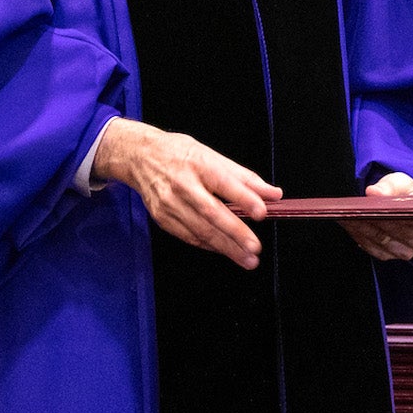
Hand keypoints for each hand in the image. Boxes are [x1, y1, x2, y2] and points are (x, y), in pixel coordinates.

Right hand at [91, 119, 281, 268]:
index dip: (244, 198)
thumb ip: (244, 177)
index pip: (224, 183)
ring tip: (247, 259)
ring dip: (225, 247)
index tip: (262, 213)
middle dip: (235, 233)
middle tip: (255, 248)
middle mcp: (182, 184)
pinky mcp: (161, 217)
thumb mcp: (211, 155)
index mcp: (198, 164)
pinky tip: (224, 251)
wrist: (138, 156)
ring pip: (200, 229)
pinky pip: (188, 236)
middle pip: (211, 212)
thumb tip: (274, 194)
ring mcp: (169, 203)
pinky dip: (208, 245)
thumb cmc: (179, 153)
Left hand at [341, 172, 412, 262]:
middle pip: (393, 231)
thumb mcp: (400, 182)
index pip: (412, 218)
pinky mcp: (390, 255)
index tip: (372, 205)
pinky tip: (348, 224)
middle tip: (351, 209)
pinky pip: (372, 248)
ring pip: (380, 240)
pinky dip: (359, 236)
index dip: (391, 212)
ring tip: (345, 215)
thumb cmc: (404, 193)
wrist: (400, 205)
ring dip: (361, 228)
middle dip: (371, 219)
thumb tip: (374, 192)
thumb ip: (390, 186)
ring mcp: (406, 251)